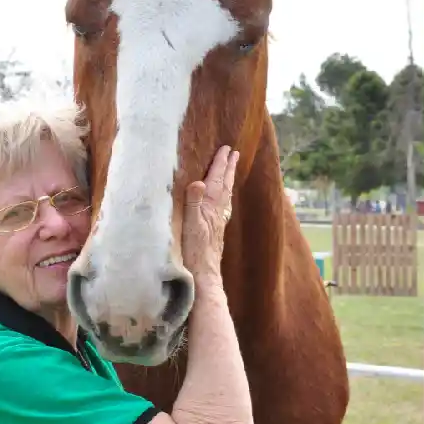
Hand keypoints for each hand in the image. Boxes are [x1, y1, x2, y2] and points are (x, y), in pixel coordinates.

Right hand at [180, 145, 238, 284]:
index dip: (220, 164)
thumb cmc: (194, 251)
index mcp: (209, 207)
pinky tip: (223, 201)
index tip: (226, 149)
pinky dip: (224, 197)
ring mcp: (217, 221)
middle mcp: (216, 212)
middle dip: (228, 168)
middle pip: (225, 185)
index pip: (216, 180)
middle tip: (235, 153)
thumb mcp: (189, 225)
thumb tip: (197, 182)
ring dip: (228, 180)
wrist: (203, 274)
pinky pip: (222, 206)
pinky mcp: (215, 230)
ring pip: (225, 195)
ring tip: (230, 171)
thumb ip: (193, 203)